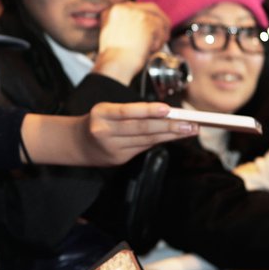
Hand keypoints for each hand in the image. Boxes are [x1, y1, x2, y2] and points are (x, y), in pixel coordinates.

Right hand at [77, 101, 197, 165]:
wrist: (77, 143)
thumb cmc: (99, 121)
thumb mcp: (107, 110)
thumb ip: (132, 112)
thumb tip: (165, 114)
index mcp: (101, 114)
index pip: (128, 111)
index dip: (149, 111)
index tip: (168, 110)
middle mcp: (105, 131)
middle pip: (141, 129)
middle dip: (169, 126)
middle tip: (190, 123)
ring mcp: (112, 148)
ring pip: (146, 140)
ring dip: (170, 135)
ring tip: (189, 130)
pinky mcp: (118, 159)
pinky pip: (143, 148)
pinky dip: (159, 142)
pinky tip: (172, 137)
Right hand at [92, 2, 170, 84]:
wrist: (115, 63)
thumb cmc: (114, 56)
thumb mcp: (113, 34)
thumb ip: (126, 25)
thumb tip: (142, 27)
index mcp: (113, 10)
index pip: (136, 8)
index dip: (147, 18)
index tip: (151, 28)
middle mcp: (123, 7)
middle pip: (151, 8)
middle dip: (160, 22)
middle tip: (163, 35)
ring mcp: (136, 12)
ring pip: (158, 20)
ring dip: (160, 35)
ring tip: (154, 47)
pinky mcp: (147, 20)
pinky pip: (161, 29)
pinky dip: (159, 41)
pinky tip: (151, 50)